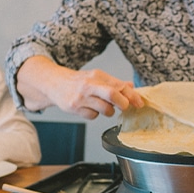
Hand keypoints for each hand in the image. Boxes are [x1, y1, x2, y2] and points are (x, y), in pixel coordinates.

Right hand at [17, 56, 143, 118]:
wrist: (54, 83)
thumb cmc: (78, 81)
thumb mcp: (96, 77)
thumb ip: (114, 83)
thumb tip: (131, 86)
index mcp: (98, 76)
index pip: (119, 85)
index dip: (132, 95)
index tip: (139, 103)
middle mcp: (90, 85)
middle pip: (112, 94)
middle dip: (123, 103)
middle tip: (125, 107)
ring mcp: (81, 97)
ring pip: (104, 109)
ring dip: (109, 111)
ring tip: (103, 107)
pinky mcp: (74, 107)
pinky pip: (92, 116)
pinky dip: (95, 115)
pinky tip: (89, 108)